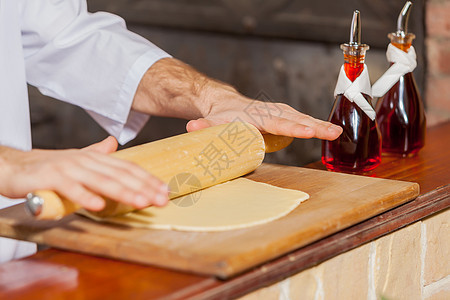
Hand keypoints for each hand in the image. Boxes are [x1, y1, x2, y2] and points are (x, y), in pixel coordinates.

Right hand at [0, 137, 168, 210]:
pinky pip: (70, 188)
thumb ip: (97, 154)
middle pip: (120, 174)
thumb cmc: (48, 166)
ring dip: (123, 192)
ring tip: (141, 202)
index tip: (164, 190)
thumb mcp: (77, 159)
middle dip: (144, 187)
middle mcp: (85, 160)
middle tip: (162, 200)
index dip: (148, 179)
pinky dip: (85, 196)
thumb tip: (113, 144)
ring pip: (101, 180)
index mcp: (94, 157)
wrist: (14, 166)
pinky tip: (99, 206)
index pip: (127, 168)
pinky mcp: (50, 178)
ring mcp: (68, 168)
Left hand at [133, 58, 341, 139]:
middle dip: (315, 126)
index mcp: (256, 116)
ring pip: (300, 117)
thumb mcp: (209, 122)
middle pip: (295, 118)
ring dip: (318, 125)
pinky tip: (325, 130)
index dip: (293, 127)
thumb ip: (202, 126)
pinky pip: (298, 118)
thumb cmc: (220, 116)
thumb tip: (192, 127)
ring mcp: (276, 112)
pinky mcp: (280, 114)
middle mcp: (269, 112)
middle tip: (334, 133)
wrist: (222, 102)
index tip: (308, 131)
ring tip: (336, 133)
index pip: (277, 123)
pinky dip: (312, 124)